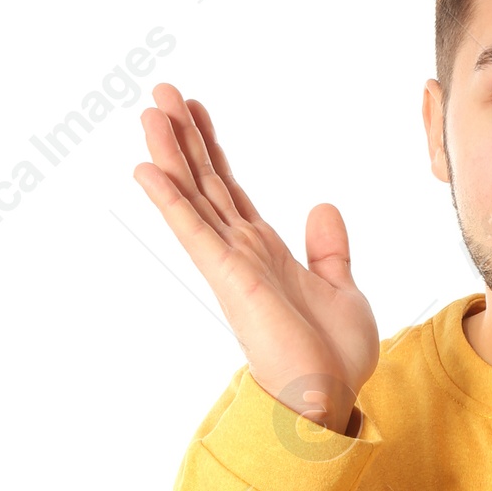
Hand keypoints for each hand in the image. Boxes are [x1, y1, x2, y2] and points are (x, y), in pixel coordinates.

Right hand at [134, 84, 378, 432]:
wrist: (329, 398)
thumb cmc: (334, 359)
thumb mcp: (344, 291)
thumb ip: (329, 250)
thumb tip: (323, 206)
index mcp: (265, 253)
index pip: (230, 190)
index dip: (213, 150)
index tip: (196, 112)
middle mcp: (241, 253)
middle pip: (205, 183)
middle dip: (185, 137)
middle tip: (162, 92)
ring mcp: (231, 264)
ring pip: (194, 197)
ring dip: (171, 154)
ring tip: (151, 110)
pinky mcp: (229, 279)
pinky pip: (194, 231)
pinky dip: (171, 200)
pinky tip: (147, 168)